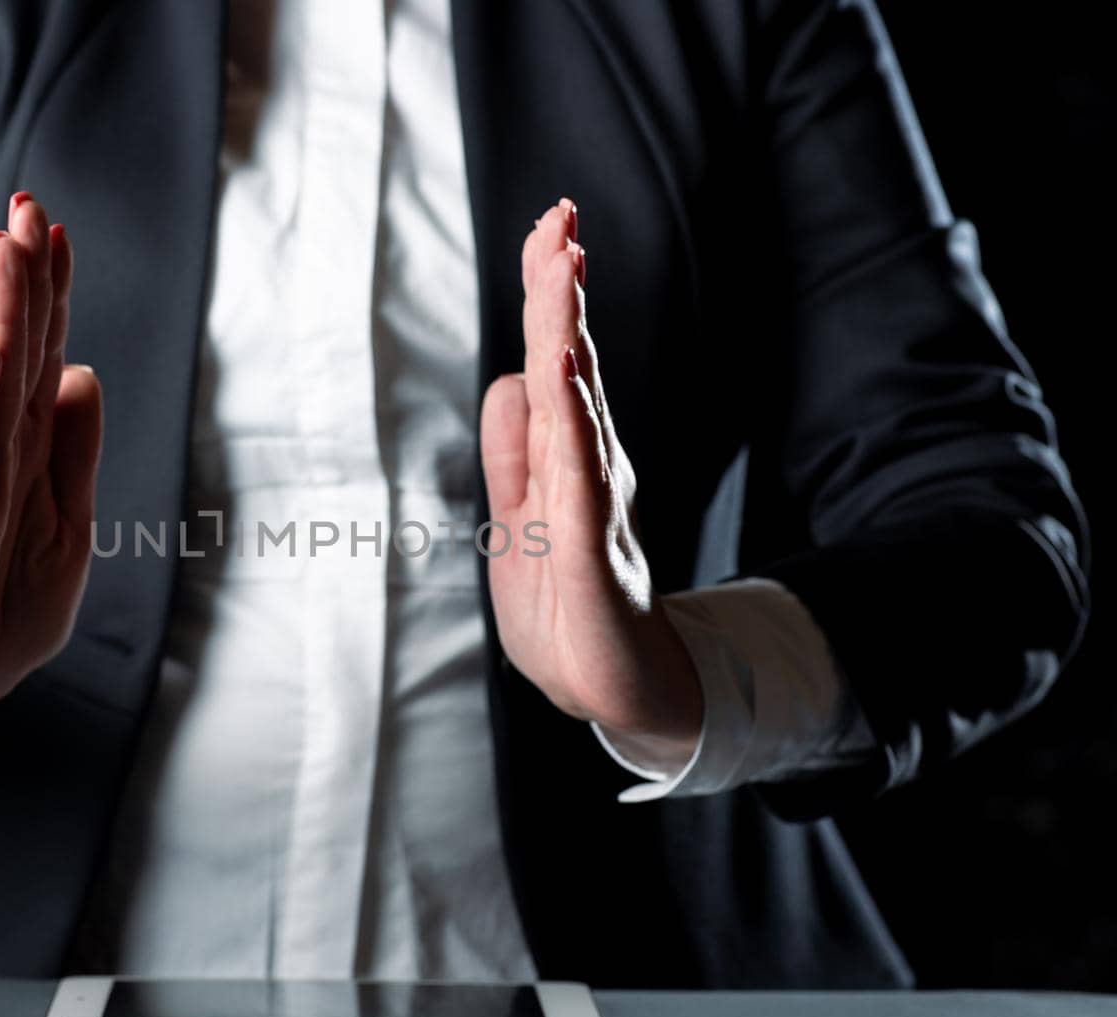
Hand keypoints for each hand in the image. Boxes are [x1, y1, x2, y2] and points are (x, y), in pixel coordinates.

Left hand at [478, 197, 702, 750]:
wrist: (613, 691)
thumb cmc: (565, 608)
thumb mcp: (519, 520)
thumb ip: (513, 453)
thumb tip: (512, 376)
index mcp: (565, 458)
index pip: (553, 363)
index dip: (548, 297)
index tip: (550, 227)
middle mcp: (588, 468)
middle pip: (568, 364)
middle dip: (559, 290)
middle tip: (559, 216)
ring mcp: (593, 506)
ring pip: (575, 406)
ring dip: (565, 335)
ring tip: (561, 268)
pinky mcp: (591, 554)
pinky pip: (577, 480)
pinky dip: (569, 426)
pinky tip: (560, 377)